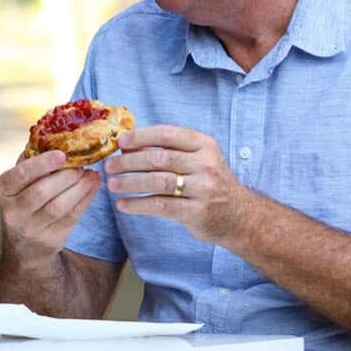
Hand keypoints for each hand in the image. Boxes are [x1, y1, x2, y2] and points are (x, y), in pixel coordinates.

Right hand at [0, 149, 101, 260]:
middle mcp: (11, 211)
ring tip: (92, 173)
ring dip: (80, 187)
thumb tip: (54, 132)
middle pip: (42, 191)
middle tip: (82, 163)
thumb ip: (30, 161)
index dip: (41, 164)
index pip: (20, 175)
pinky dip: (86, 199)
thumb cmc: (23, 200)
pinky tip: (94, 185)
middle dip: (66, 176)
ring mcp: (30, 229)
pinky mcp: (50, 240)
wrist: (23, 247)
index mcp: (1, 190)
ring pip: (59, 206)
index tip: (62, 155)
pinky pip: (72, 217)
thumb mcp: (17, 183)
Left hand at [104, 125, 249, 243]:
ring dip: (130, 182)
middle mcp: (206, 164)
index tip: (120, 141)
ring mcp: (203, 189)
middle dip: (129, 161)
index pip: (168, 134)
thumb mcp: (200, 159)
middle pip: (159, 158)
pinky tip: (123, 205)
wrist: (241, 217)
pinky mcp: (196, 212)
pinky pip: (161, 206)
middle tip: (109, 166)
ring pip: (158, 181)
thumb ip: (170, 150)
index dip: (141, 136)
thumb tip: (128, 145)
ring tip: (112, 185)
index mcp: (204, 145)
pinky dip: (138, 205)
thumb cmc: (211, 183)